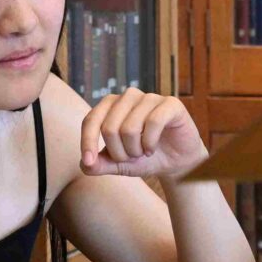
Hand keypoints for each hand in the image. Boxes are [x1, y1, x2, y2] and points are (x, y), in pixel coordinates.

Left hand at [78, 87, 209, 181]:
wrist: (176, 162)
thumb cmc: (144, 158)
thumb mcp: (118, 165)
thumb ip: (98, 165)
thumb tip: (85, 164)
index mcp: (111, 105)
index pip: (91, 120)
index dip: (87, 141)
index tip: (89, 161)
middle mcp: (128, 96)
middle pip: (110, 128)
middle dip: (119, 153)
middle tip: (131, 157)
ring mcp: (150, 98)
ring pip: (130, 128)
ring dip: (135, 150)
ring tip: (143, 153)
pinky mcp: (170, 104)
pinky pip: (153, 123)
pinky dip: (150, 143)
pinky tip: (152, 149)